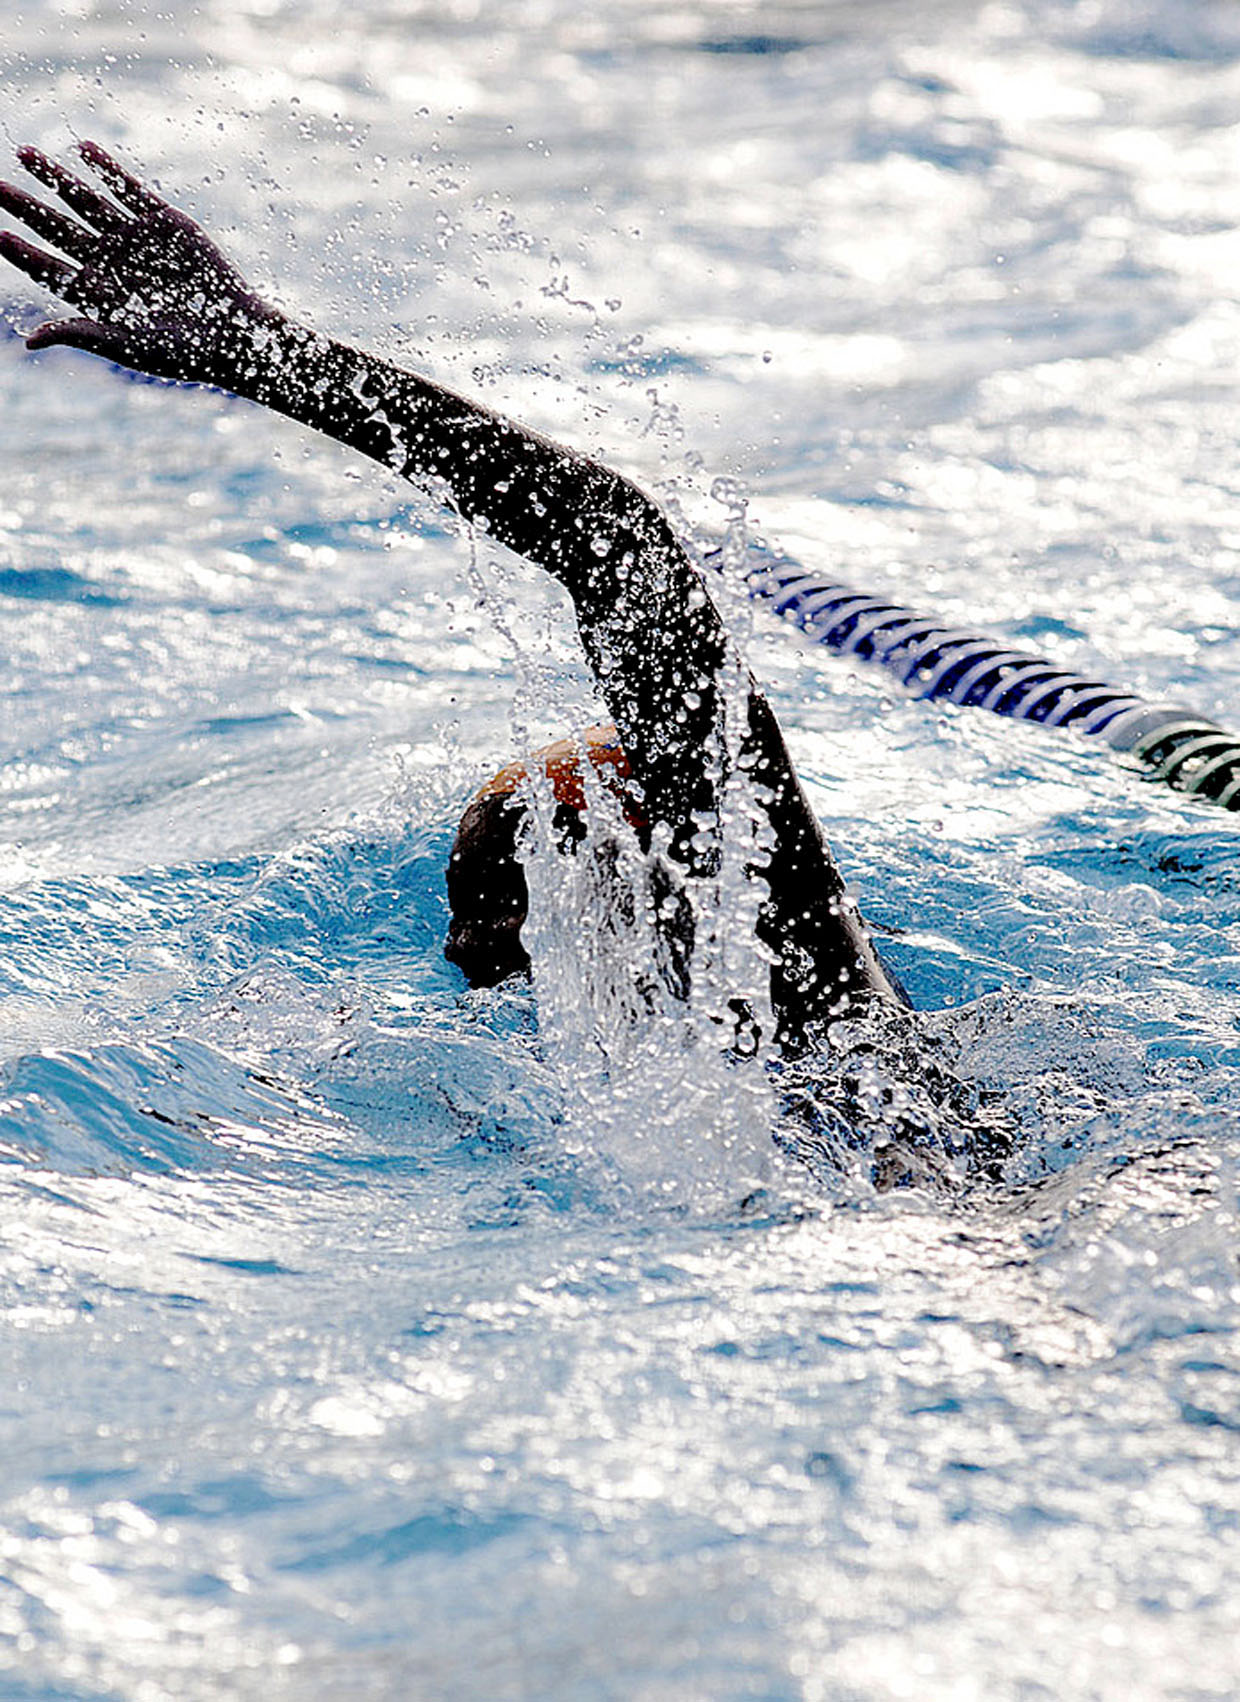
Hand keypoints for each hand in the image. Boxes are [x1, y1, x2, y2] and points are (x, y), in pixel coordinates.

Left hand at [0, 140, 279, 386]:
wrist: (234, 335)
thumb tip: (28, 342)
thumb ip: (79, 333)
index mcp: (96, 293)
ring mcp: (134, 239)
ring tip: (25, 155)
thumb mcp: (126, 347)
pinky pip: (130, 190)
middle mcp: (109, 262)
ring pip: (85, 202)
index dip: (19, 251)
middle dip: (24, 206)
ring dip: (55, 179)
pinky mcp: (164, 223)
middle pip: (56, 228)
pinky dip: (109, 170)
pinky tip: (82, 150)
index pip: (46, 268)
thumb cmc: (181, 353)